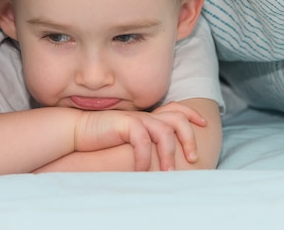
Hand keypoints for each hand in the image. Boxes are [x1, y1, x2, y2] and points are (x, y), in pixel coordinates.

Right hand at [73, 105, 205, 170]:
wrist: (79, 130)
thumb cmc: (104, 139)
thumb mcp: (129, 140)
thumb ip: (146, 143)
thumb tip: (163, 161)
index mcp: (149, 117)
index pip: (176, 110)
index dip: (193, 114)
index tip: (204, 124)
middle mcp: (146, 116)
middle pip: (177, 119)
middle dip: (189, 138)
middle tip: (194, 158)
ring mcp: (136, 119)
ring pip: (163, 131)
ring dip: (169, 153)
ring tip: (168, 173)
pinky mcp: (124, 124)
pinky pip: (141, 140)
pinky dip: (144, 157)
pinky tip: (141, 170)